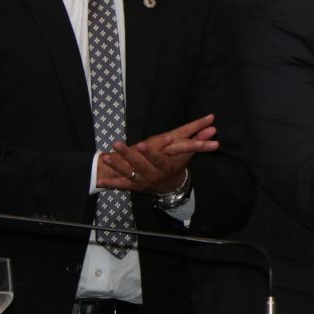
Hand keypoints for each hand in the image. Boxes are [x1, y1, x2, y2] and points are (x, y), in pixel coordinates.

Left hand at [98, 114, 218, 194]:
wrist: (170, 187)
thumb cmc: (178, 166)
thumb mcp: (187, 153)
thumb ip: (199, 140)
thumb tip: (213, 126)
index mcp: (166, 166)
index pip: (158, 159)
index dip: (151, 153)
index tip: (143, 144)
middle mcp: (153, 175)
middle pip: (139, 165)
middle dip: (127, 155)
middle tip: (117, 144)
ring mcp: (142, 181)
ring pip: (128, 173)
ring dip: (116, 165)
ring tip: (106, 156)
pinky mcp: (133, 186)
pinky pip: (121, 185)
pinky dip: (111, 183)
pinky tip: (100, 181)